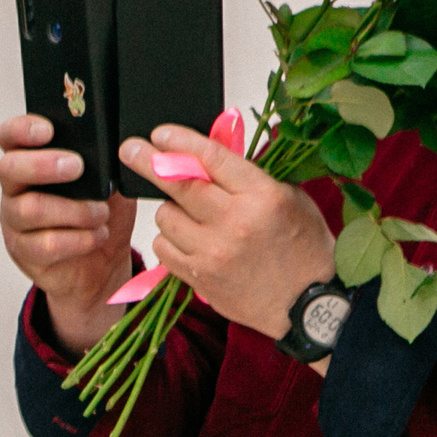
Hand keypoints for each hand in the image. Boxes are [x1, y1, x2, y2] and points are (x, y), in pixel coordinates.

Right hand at [0, 115, 134, 354]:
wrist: (102, 264)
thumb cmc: (101, 214)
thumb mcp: (109, 180)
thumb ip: (103, 160)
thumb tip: (118, 143)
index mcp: (33, 160)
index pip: (11, 136)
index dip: (22, 129)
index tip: (48, 130)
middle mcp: (17, 189)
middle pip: (10, 168)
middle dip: (44, 165)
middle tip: (77, 167)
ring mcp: (15, 221)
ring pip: (30, 209)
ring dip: (74, 210)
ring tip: (100, 214)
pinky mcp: (24, 251)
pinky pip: (45, 244)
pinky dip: (79, 239)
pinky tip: (96, 236)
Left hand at [124, 125, 335, 341]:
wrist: (306, 302)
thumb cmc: (302, 247)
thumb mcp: (288, 198)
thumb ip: (247, 176)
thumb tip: (205, 153)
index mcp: (262, 195)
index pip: (212, 158)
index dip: (180, 142)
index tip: (159, 134)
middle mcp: (235, 221)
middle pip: (178, 185)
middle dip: (148, 162)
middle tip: (130, 149)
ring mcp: (213, 251)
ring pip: (166, 216)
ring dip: (171, 210)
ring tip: (193, 215)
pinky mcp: (198, 275)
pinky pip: (163, 246)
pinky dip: (169, 238)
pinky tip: (188, 239)